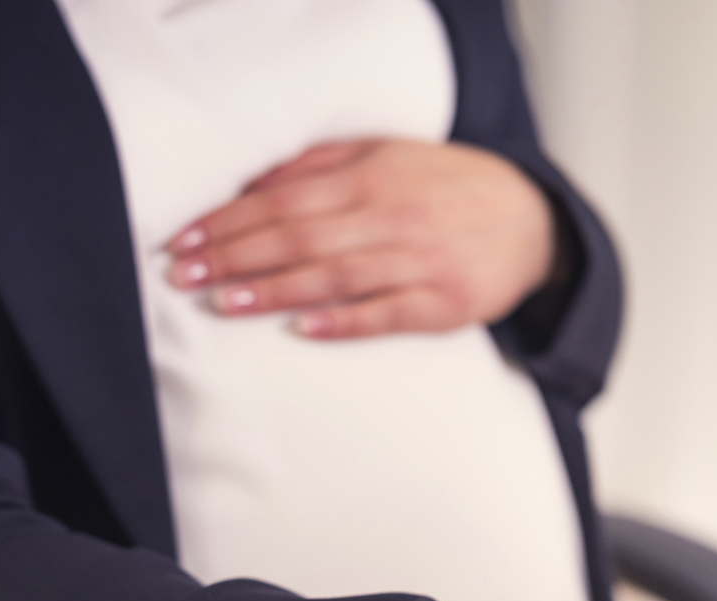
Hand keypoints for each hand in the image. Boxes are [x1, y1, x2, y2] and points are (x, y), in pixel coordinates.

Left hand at [164, 138, 555, 338]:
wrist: (533, 222)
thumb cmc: (447, 188)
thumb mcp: (388, 155)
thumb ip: (321, 166)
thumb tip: (254, 183)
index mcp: (372, 177)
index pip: (284, 200)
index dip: (230, 221)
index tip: (186, 239)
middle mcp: (391, 217)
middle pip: (299, 238)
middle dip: (235, 257)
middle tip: (183, 274)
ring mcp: (418, 263)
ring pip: (334, 277)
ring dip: (273, 291)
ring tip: (222, 302)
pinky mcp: (443, 305)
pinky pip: (385, 315)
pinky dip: (343, 322)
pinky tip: (302, 329)